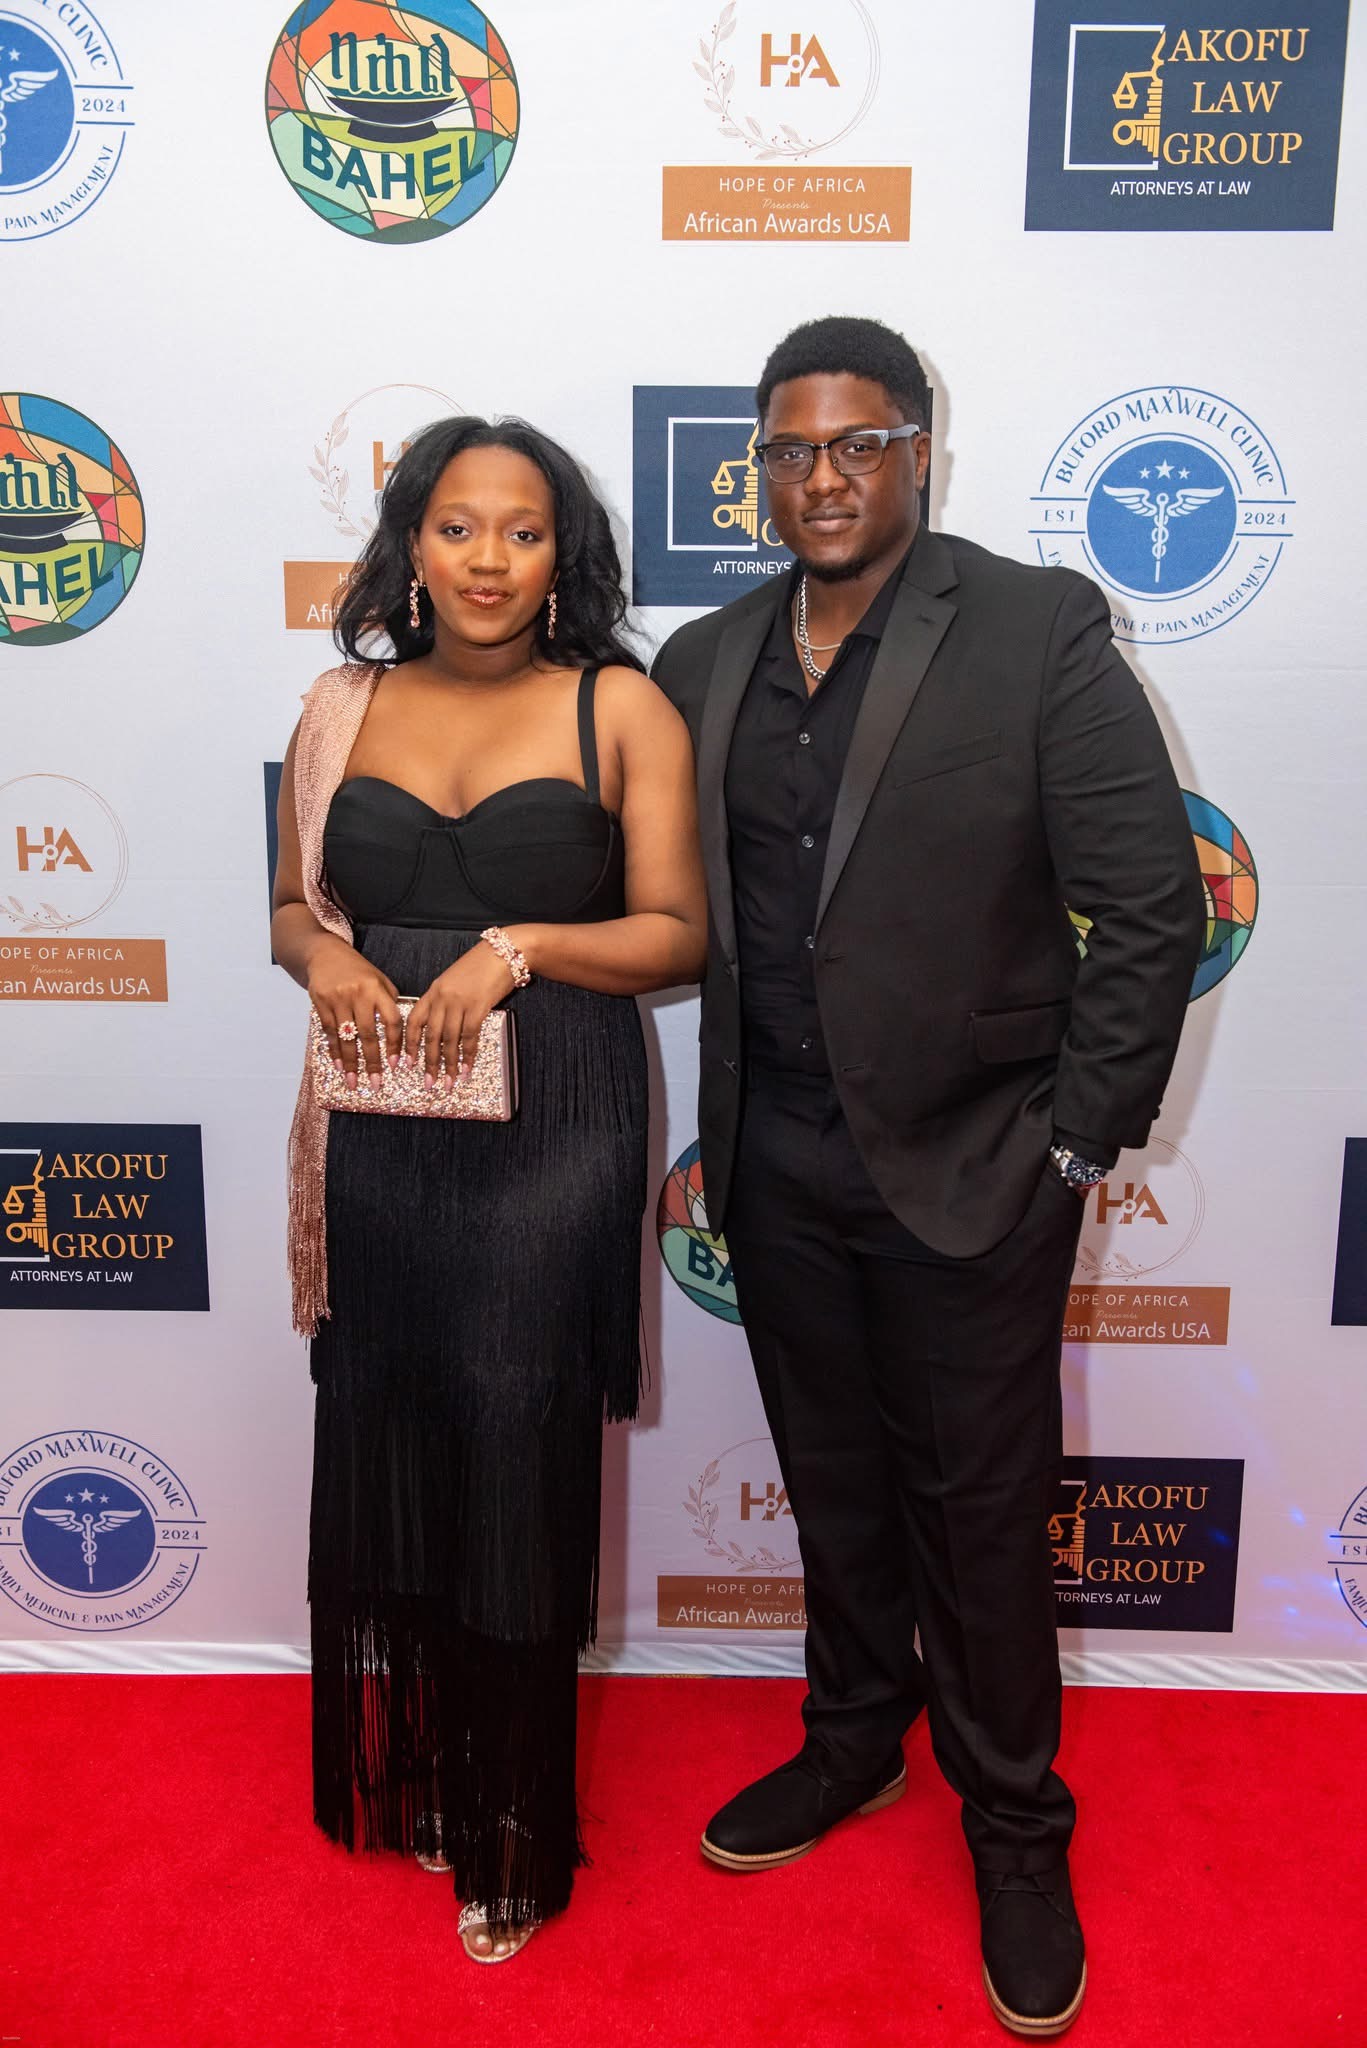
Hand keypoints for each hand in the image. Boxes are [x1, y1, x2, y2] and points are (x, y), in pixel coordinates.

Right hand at [307, 936, 401, 1090]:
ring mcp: (337, 999)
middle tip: (375, 1083)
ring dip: (350, 1062)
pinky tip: (339, 1065)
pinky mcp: (320, 1003)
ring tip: (354, 1081)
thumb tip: (398, 1031)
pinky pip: (329, 1032)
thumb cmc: (357, 970)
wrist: (324, 954)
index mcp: (376, 989)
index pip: (391, 1020)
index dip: (394, 1044)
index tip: (396, 1064)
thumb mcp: (379, 979)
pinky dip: (334, 1051)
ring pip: (346, 1037)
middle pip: (367, 1034)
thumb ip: (388, 1001)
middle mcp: (358, 994)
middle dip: (372, 1062)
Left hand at [406, 941, 515, 1091]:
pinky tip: (468, 1067)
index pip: (414, 1021)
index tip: (408, 1062)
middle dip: (429, 1063)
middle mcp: (442, 997)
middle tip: (429, 1082)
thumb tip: (443, 1026)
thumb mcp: (455, 980)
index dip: (409, 1044)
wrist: (503, 951)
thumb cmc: (482, 965)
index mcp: (434, 991)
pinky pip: (469, 1036)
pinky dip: (469, 1054)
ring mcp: (459, 1002)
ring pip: (449, 1040)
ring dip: (449, 1064)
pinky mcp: (477, 1006)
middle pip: (431, 1036)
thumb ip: (445, 1000)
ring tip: (450, 1081)